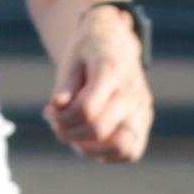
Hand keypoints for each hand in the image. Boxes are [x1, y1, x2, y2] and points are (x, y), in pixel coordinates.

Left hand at [43, 14, 151, 163]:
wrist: (114, 38)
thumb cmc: (87, 49)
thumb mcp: (70, 60)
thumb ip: (64, 85)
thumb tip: (56, 107)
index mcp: (111, 70)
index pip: (86, 110)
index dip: (61, 119)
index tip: (48, 112)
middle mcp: (131, 90)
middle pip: (100, 129)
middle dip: (70, 135)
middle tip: (57, 126)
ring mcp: (141, 105)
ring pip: (122, 145)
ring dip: (91, 150)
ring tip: (75, 138)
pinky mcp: (145, 117)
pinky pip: (133, 149)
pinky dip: (111, 155)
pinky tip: (93, 144)